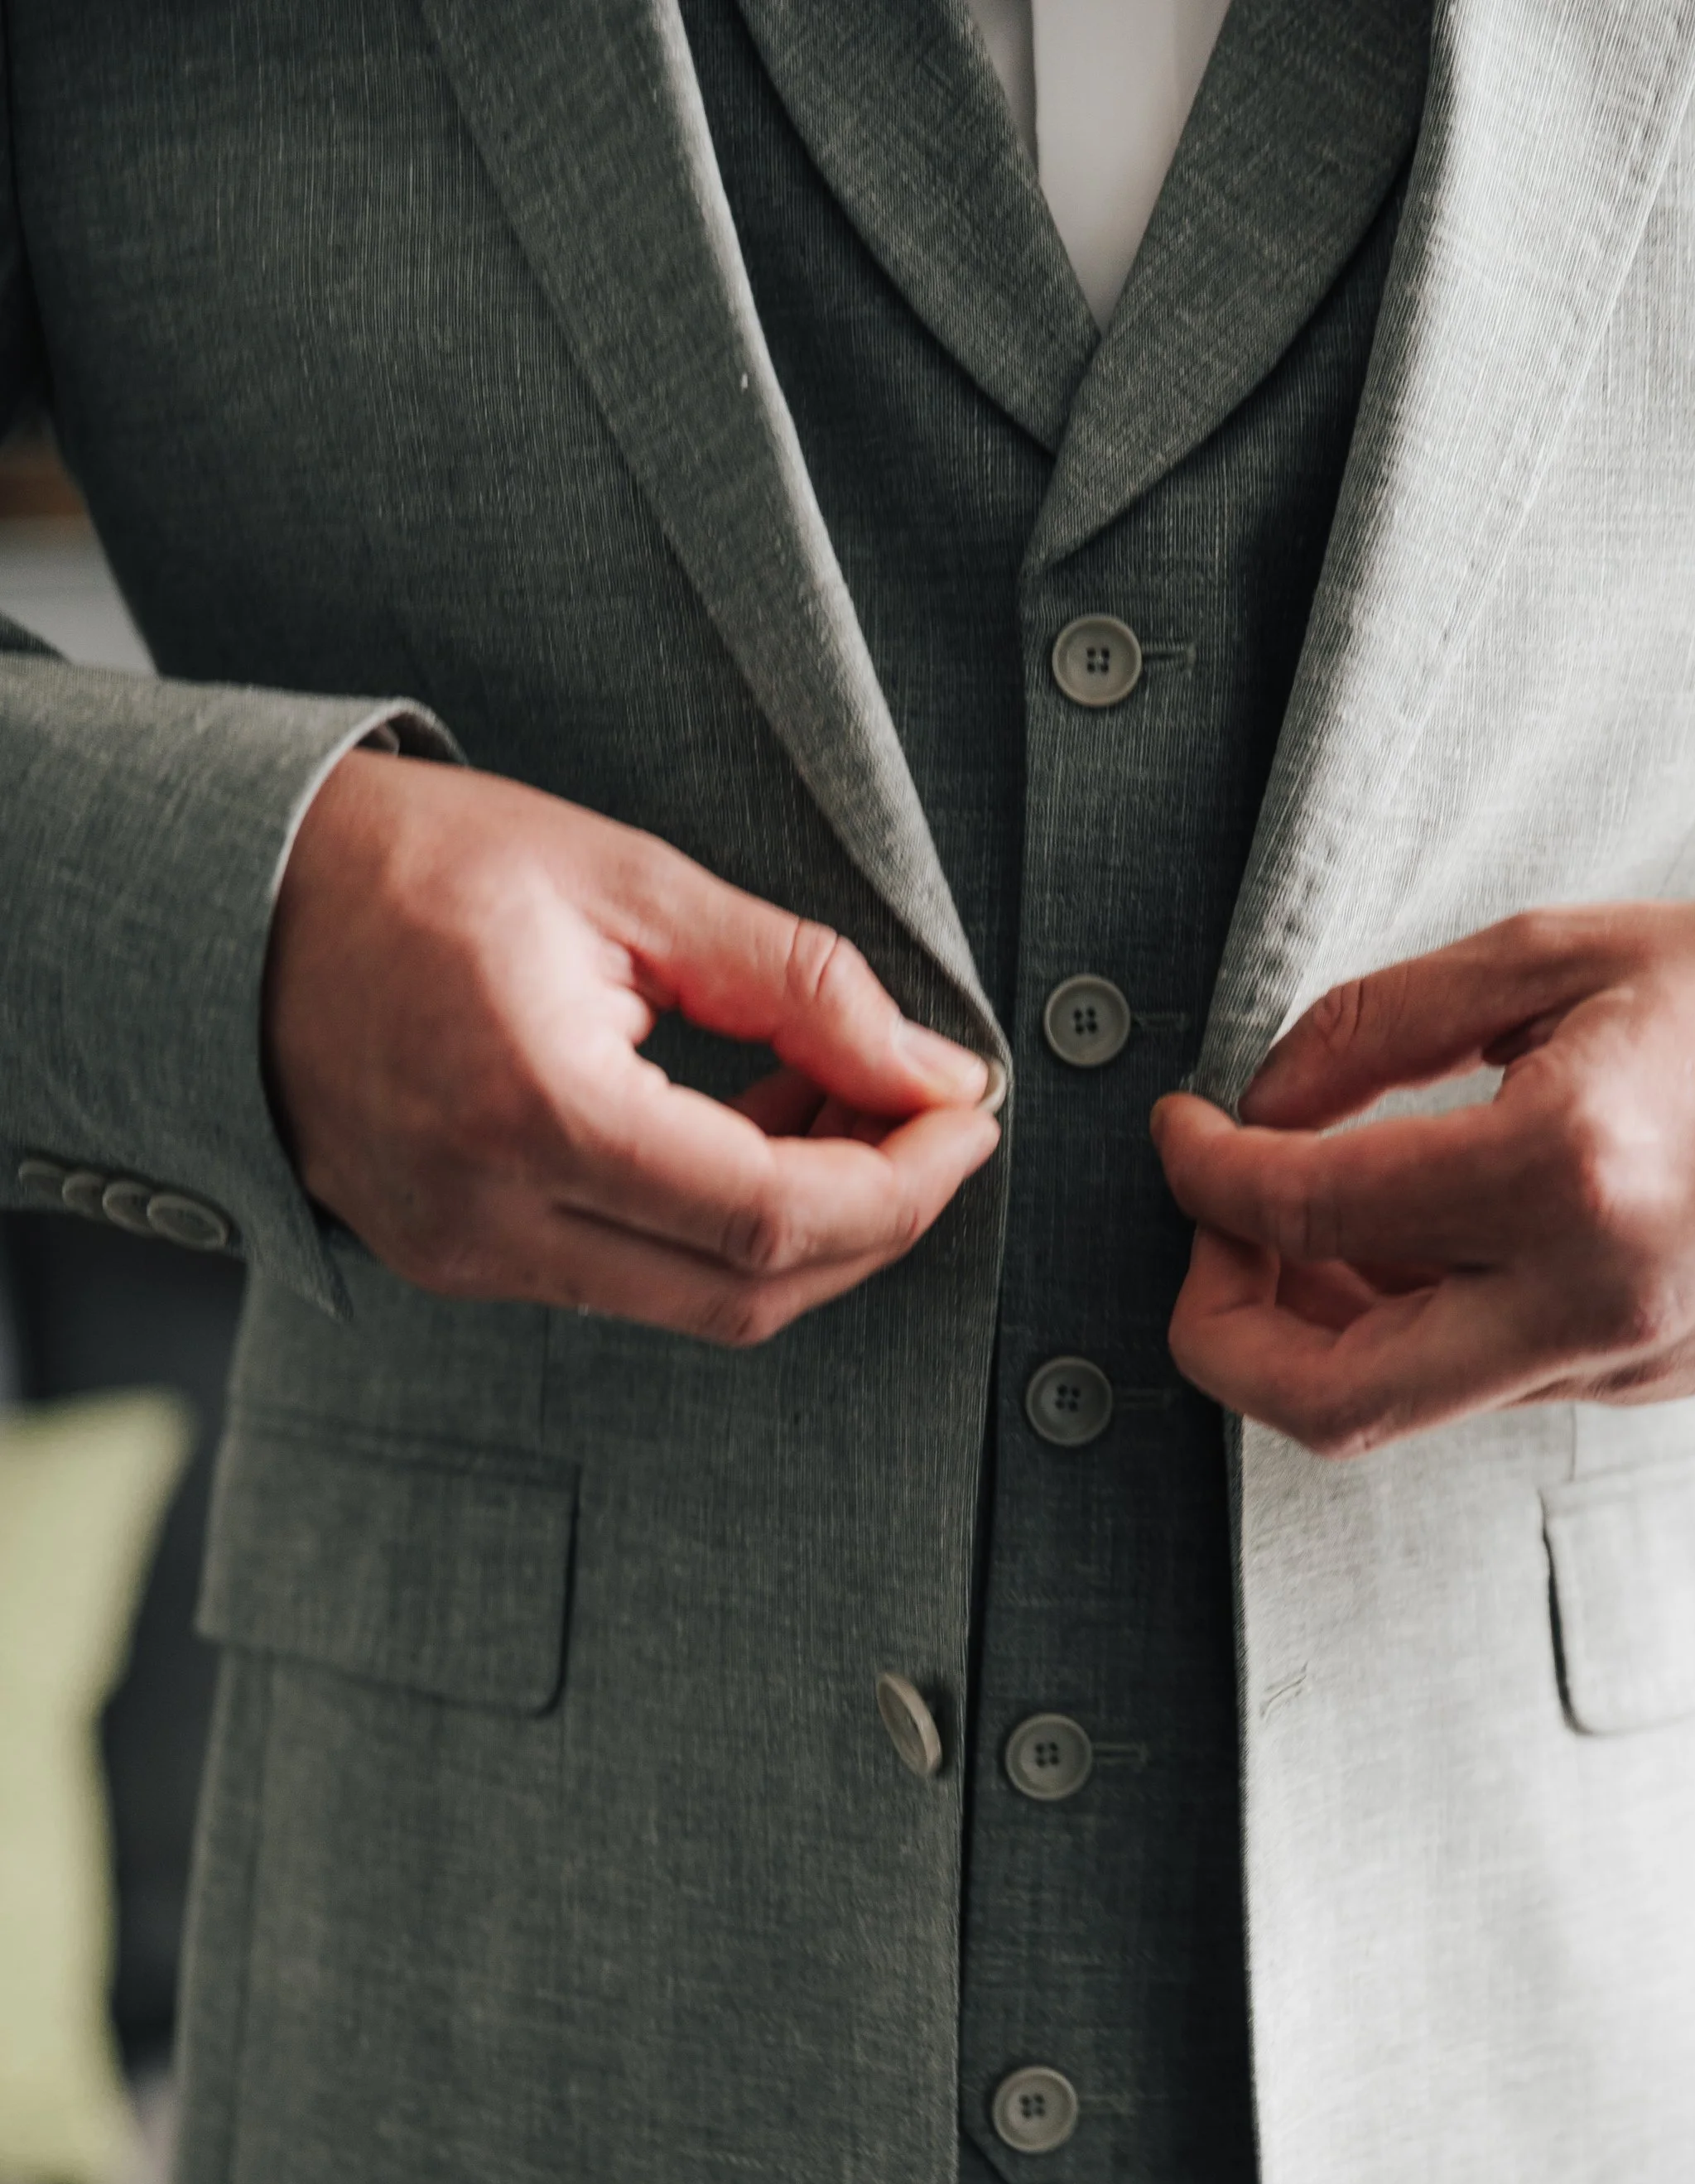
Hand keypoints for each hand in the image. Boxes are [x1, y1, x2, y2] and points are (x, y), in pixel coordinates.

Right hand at [264, 752, 999, 1341]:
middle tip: (929, 1120)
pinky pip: (631, 1283)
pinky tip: (747, 1129)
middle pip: (750, 1293)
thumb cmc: (412, 866)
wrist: (225, 903)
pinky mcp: (457, 1265)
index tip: (967, 1114)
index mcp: (532, 1109)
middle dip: (873, 1218)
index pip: (770, 1217)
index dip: (900, 1184)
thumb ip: (795, 981)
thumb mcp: (625, 880)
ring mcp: (464, 1260)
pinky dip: (719, 1227)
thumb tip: (932, 1069)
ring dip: (802, 1225)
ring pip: (698, 1304)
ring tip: (834, 1101)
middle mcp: (490, 1218)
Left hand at [1151, 899, 1694, 1456]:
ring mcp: (1607, 1365)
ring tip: (1297, 1225)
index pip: (1309, 1209)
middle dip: (1217, 1332)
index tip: (1180, 1133)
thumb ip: (1383, 1025)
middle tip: (1205, 1241)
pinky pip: (1465, 1384)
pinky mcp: (1624, 1390)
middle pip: (1325, 1401)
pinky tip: (1390, 1248)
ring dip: (1304, 1332)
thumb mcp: (1562, 954)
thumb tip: (1260, 1101)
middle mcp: (1584, 1300)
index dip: (1206, 1173)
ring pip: (1390, 1407)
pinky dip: (1392, 1330)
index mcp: (1568, 1171)